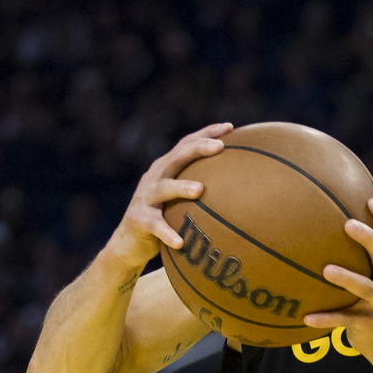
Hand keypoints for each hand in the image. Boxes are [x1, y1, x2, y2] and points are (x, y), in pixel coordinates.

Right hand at [102, 123, 232, 268]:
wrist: (128, 244)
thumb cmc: (164, 219)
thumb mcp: (180, 200)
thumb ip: (201, 189)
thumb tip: (244, 189)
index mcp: (166, 169)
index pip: (186, 145)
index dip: (207, 133)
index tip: (230, 127)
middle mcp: (154, 178)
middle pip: (176, 157)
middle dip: (198, 148)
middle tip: (220, 146)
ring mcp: (144, 198)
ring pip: (163, 188)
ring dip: (181, 187)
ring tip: (200, 189)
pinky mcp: (137, 219)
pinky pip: (155, 225)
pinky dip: (167, 232)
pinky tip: (180, 242)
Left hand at [307, 199, 372, 367]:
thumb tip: (348, 222)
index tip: (372, 201)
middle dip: (368, 239)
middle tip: (348, 224)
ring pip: (365, 288)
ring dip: (347, 278)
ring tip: (327, 270)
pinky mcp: (370, 324)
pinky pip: (346, 320)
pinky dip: (327, 319)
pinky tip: (307, 317)